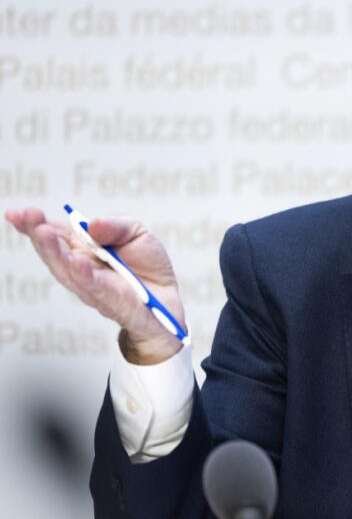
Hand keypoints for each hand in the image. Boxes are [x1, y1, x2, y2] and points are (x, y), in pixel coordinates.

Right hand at [4, 207, 185, 364]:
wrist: (168, 300)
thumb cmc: (146, 265)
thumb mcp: (137, 233)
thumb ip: (116, 225)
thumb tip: (91, 224)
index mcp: (81, 250)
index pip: (53, 236)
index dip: (34, 225)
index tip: (17, 213)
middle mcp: (80, 270)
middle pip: (55, 254)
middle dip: (40, 235)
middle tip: (29, 217)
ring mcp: (94, 289)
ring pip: (69, 272)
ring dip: (55, 253)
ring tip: (43, 233)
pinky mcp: (115, 305)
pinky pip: (98, 290)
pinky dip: (86, 276)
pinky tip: (76, 262)